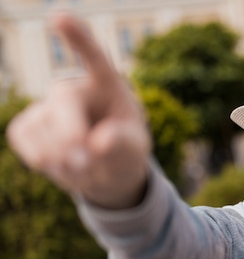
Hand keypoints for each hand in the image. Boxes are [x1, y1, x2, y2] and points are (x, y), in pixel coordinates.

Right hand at [7, 13, 150, 208]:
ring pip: (41, 126)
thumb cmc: (125, 152)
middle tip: (85, 159)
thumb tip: (97, 141)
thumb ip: (123, 143)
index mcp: (107, 85)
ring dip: (62, 157)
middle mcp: (74, 89)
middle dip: (72, 133)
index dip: (78, 37)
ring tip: (84, 166)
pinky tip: (59, 164)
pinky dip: (42, 159)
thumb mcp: (135, 150)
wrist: (105, 172)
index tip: (60, 17)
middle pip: (64, 100)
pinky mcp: (28, 124)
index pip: (94, 56)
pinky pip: (23, 138)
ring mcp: (47, 105)